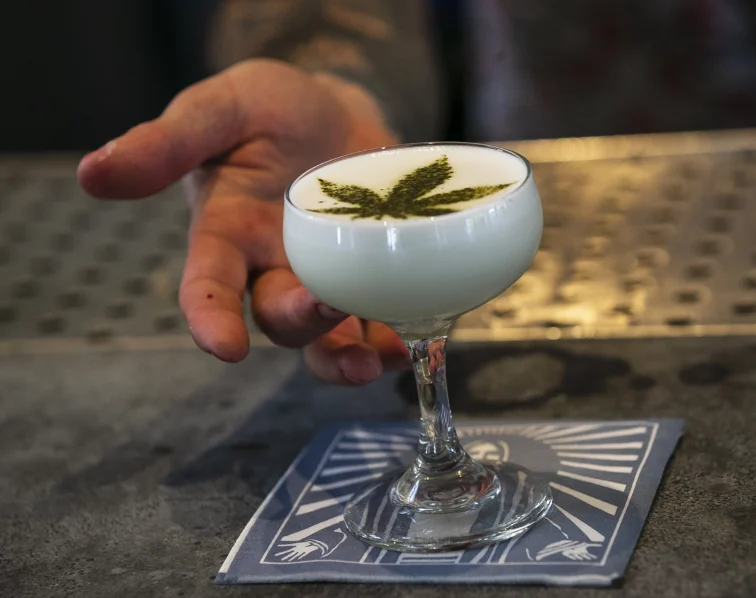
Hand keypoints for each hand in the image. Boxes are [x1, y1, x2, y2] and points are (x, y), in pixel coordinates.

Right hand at [78, 59, 408, 383]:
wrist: (335, 110)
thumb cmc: (270, 109)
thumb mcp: (221, 110)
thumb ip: (167, 142)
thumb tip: (93, 173)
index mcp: (226, 236)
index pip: (207, 288)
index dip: (210, 320)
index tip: (224, 346)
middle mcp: (270, 270)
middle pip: (278, 318)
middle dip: (300, 323)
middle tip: (327, 309)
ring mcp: (322, 279)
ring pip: (327, 338)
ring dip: (348, 356)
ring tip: (377, 360)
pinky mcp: (366, 278)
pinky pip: (375, 323)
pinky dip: (394, 337)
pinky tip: (414, 339)